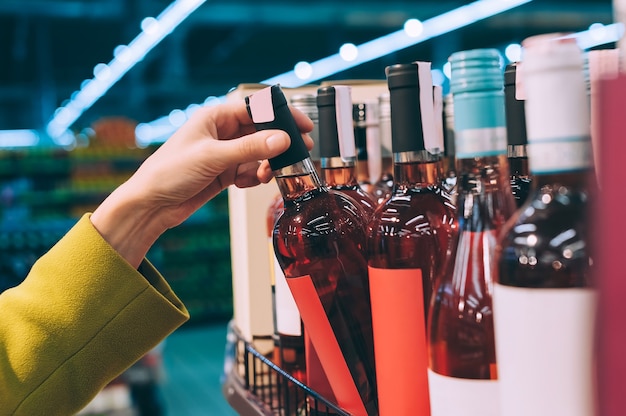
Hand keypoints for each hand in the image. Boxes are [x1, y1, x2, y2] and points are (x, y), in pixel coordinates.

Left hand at [91, 99, 313, 266]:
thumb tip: (282, 139)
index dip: (281, 116)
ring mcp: (223, 154)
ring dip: (266, 164)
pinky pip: (249, 171)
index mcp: (215, 118)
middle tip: (299, 152)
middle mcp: (221, 133)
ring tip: (267, 175)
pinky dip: (254, 177)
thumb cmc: (169, 172)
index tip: (302, 125)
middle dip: (278, 144)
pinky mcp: (224, 173)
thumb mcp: (213, 157)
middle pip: (261, 132)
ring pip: (258, 154)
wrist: (151, 205)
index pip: (256, 109)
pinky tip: (249, 183)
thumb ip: (250, 148)